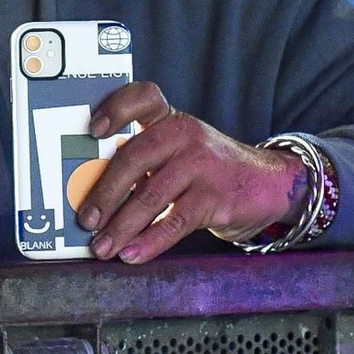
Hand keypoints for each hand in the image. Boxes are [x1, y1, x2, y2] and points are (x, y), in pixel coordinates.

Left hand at [76, 82, 303, 262]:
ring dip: (121, 226)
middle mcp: (186, 135)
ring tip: (102, 247)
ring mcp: (203, 164)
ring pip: (151, 196)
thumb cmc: (208, 171)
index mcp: (170, 120)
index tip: (93, 130)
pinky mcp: (216, 197)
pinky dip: (149, 242)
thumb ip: (144, 163)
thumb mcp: (179, 153)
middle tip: (85, 219)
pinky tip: (132, 255)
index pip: (143, 98)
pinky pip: (175, 222)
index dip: (115, 109)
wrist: (267, 184)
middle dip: (104, 192)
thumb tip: (92, 197)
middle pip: (134, 156)